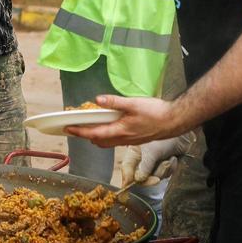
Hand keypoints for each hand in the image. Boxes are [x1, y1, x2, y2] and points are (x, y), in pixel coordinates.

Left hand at [66, 95, 181, 146]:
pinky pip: (115, 141)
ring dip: (96, 137)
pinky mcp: (134, 139)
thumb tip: (98, 100)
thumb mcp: (133, 103)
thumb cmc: (155, 112)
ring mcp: (128, 141)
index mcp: (120, 131)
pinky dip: (106, 136)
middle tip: (75, 128)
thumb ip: (114, 102)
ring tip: (88, 128)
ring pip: (107, 142)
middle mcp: (122, 139)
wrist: (174, 121)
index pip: (94, 133)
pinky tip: (108, 127)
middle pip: (98, 141)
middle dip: (85, 136)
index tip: (68, 129)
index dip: (79, 132)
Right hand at [119, 131, 195, 186]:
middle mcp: (142, 159)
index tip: (126, 192)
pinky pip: (165, 174)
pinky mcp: (164, 165)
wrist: (185, 135)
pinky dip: (171, 168)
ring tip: (168, 159)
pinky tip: (173, 158)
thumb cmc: (165, 137)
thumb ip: (145, 167)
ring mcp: (153, 163)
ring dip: (163, 170)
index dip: (126, 181)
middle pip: (141, 178)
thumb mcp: (152, 152)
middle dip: (151, 178)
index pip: (127, 171)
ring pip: (155, 177)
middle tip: (156, 179)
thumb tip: (139, 180)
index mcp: (133, 153)